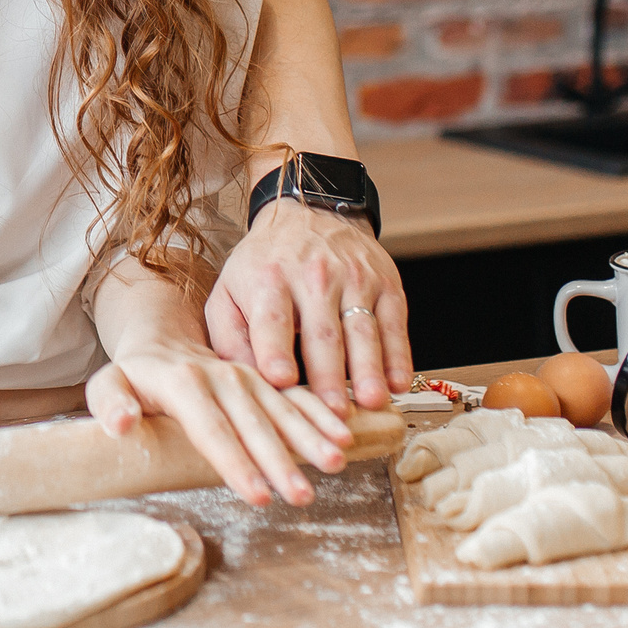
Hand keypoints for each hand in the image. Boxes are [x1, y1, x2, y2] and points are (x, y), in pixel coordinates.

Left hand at [87, 337, 350, 507]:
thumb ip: (109, 402)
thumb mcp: (108, 381)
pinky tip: (344, 436)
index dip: (234, 462)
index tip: (258, 495)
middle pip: (253, 423)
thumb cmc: (133, 374)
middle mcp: (221, 376)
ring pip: (282, 408)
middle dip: (279, 461)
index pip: (210, 428)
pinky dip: (321, 415)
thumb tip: (122, 425)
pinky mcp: (265, 381)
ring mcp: (247, 378)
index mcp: (183, 381)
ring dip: (310, 437)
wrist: (162, 338)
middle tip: (302, 496)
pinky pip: (297, 397)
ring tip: (335, 464)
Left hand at [204, 198, 411, 413]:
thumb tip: (244, 382)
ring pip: (362, 329)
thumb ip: (230, 338)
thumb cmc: (263, 267)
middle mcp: (313, 277)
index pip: (272, 318)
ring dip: (368, 368)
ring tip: (372, 401)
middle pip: (322, 332)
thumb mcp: (230, 292)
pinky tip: (398, 383)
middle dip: (328, 374)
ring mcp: (353, 279)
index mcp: (268, 280)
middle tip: (333, 412)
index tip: (280, 379)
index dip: (275, 349)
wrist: (309, 215)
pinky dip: (398, 355)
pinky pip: (394, 323)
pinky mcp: (385, 283)